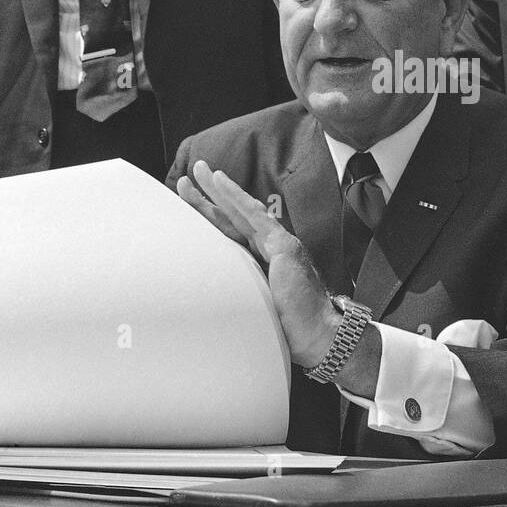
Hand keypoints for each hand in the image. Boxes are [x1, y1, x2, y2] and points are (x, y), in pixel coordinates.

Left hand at [177, 162, 341, 367]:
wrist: (316, 335)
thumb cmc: (287, 328)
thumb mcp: (251, 304)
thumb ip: (233, 289)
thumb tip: (199, 291)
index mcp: (260, 261)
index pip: (230, 233)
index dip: (210, 216)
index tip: (189, 202)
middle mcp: (269, 248)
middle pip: (233, 217)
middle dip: (210, 196)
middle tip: (191, 175)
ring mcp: (277, 244)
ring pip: (241, 211)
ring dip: (219, 190)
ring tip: (201, 171)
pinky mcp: (283, 246)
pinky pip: (255, 216)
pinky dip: (237, 197)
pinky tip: (221, 183)